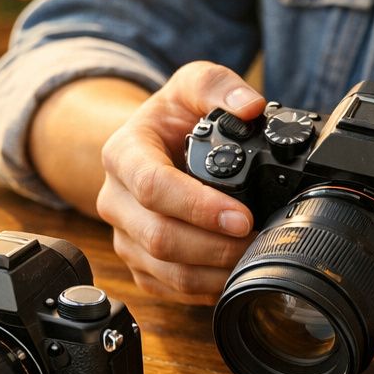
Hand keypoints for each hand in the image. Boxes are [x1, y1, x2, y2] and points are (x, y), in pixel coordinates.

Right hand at [95, 62, 264, 302]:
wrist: (148, 146)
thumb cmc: (170, 118)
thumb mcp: (190, 85)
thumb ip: (218, 85)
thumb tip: (250, 106)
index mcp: (122, 154)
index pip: (153, 187)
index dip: (199, 207)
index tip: (241, 215)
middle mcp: (115, 199)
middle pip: (159, 237)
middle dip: (215, 246)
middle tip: (258, 238)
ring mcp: (124, 236)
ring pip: (164, 269)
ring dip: (213, 270)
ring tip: (252, 256)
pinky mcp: (137, 263)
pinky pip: (167, 288)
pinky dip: (204, 288)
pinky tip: (233, 272)